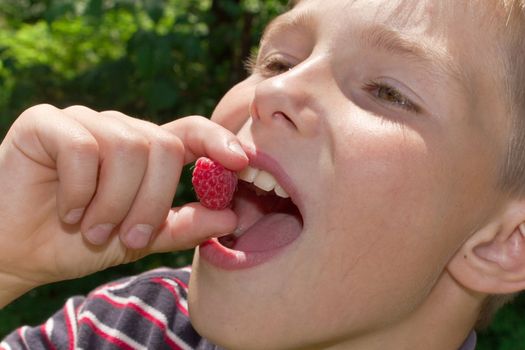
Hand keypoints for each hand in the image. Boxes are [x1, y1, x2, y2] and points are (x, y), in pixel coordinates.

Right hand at [0, 104, 246, 306]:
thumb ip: (183, 227)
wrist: (17, 251)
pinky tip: (68, 212)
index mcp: (145, 151)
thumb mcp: (140, 240)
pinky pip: (83, 149)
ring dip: (114, 203)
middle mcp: (119, 129)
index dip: (218, 140)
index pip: (191, 131)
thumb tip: (230, 215)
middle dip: (152, 201)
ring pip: (127, 148)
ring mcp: (84, 122)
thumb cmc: (80, 242)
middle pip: (163, 146)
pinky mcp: (46, 123)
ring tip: (94, 230)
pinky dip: (81, 193)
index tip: (241, 161)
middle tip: (130, 238)